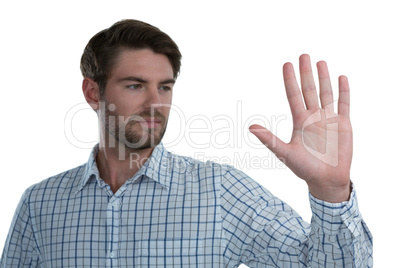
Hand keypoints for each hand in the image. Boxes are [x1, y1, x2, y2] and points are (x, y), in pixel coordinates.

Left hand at [249, 54, 351, 202]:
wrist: (326, 180)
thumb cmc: (304, 169)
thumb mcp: (285, 152)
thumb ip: (269, 139)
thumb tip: (250, 127)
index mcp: (299, 120)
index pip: (293, 94)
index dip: (290, 79)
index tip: (287, 63)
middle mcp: (313, 116)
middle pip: (309, 89)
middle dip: (306, 72)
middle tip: (303, 55)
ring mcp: (329, 118)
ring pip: (326, 92)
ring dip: (324, 77)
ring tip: (320, 61)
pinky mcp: (344, 123)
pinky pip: (344, 103)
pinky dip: (343, 91)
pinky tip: (341, 77)